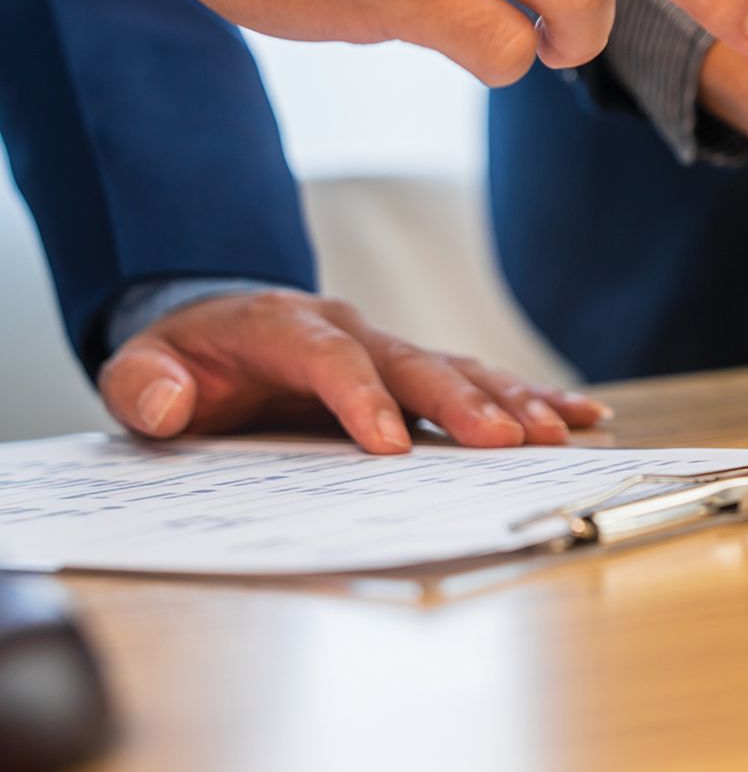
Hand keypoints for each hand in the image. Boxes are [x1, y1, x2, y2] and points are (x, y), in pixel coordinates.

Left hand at [96, 290, 610, 454]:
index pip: (330, 359)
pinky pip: (480, 379)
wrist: (217, 325)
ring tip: (556, 431)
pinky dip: (532, 396)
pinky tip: (580, 414)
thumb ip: (144, 385)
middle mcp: (352, 331)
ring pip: (459, 368)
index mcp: (285, 328)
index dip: (361, 399)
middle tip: (508, 440)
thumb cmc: (188, 357)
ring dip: (511, 401)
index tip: (388, 445)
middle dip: (464, 403)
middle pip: (415, 363)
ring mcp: (390, 350)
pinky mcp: (416, 373)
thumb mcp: (143, 367)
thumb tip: (170, 405)